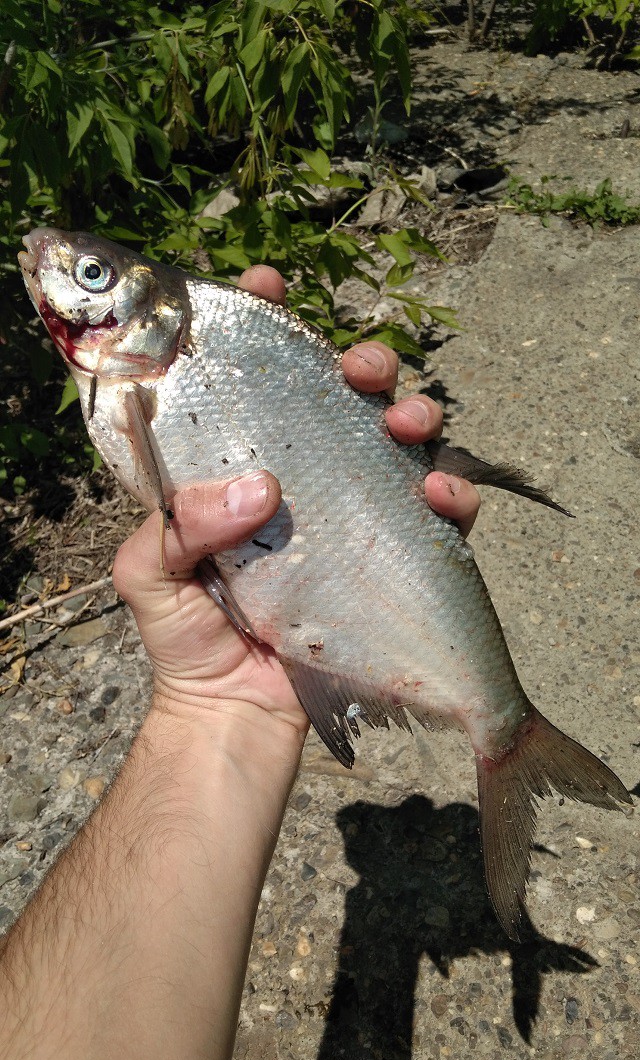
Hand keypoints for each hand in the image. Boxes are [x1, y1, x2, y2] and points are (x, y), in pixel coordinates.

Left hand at [113, 268, 481, 763]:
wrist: (234, 716)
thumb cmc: (186, 641)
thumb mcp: (148, 574)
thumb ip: (177, 525)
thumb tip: (260, 490)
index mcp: (236, 465)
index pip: (252, 379)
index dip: (260, 321)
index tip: (267, 281)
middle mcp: (302, 477)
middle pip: (342, 396)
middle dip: (363, 363)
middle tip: (361, 369)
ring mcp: (351, 514)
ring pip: (399, 439)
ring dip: (414, 411)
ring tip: (407, 423)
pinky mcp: (393, 556)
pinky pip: (439, 512)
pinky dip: (453, 494)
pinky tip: (443, 493)